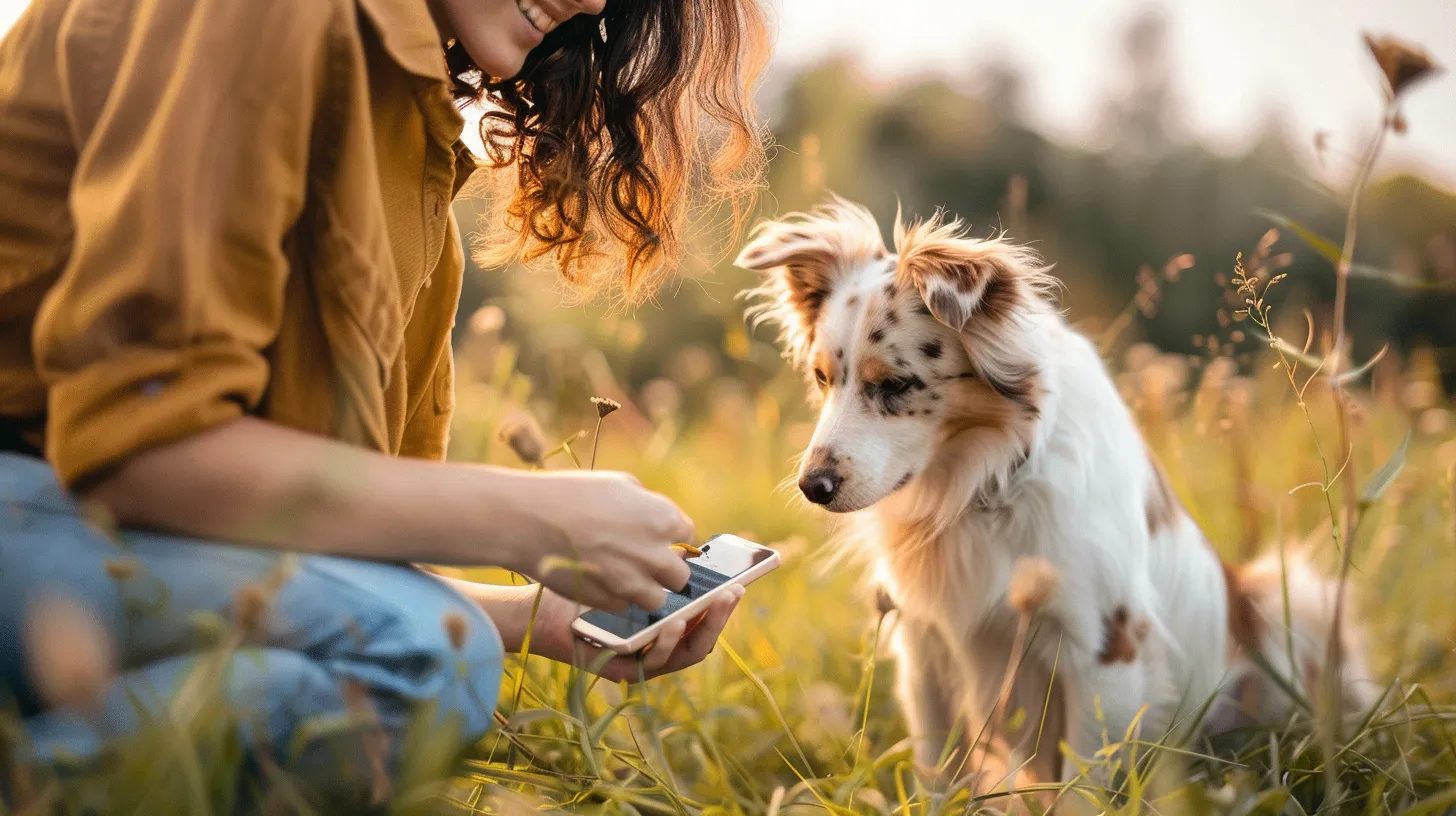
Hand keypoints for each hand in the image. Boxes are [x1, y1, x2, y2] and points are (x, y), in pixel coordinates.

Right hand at [503, 471, 693, 611]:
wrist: (530, 519)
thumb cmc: (573, 494)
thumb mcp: (620, 485)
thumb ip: (648, 506)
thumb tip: (657, 520)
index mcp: (664, 519)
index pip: (687, 536)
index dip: (671, 537)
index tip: (657, 538)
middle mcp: (656, 554)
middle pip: (680, 575)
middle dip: (664, 569)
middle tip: (642, 562)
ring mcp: (634, 583)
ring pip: (657, 599)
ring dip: (644, 590)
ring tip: (621, 576)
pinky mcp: (611, 602)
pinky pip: (625, 607)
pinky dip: (617, 599)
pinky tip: (598, 581)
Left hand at [519, 584, 743, 682]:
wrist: (541, 609)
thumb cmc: (584, 588)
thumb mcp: (626, 573)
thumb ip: (658, 570)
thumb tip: (691, 551)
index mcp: (664, 624)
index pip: (703, 618)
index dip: (723, 605)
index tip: (740, 582)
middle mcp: (658, 647)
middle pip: (701, 637)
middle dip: (720, 616)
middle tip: (731, 593)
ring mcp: (643, 662)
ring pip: (684, 652)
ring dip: (699, 629)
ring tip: (704, 606)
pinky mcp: (624, 672)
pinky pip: (653, 663)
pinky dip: (666, 642)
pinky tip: (672, 622)